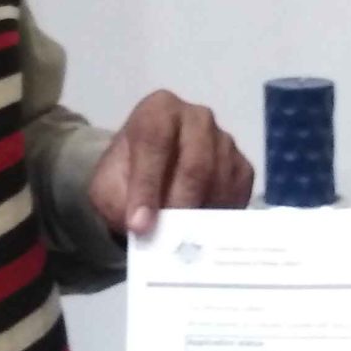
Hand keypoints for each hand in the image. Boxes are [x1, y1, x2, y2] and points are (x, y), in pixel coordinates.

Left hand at [88, 91, 253, 238]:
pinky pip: (238, 193)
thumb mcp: (108, 186)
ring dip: (202, 215)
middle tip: (167, 238)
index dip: (147, 186)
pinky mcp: (242, 165)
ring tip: (182, 240)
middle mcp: (197, 118)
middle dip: (180, 206)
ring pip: (221, 182)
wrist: (150, 176)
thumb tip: (146, 229)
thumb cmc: (127, 176)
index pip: (154, 142)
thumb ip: (120, 202)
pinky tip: (203, 230)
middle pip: (196, 164)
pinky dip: (221, 216)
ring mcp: (225, 140)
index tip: (139, 225)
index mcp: (158, 110)